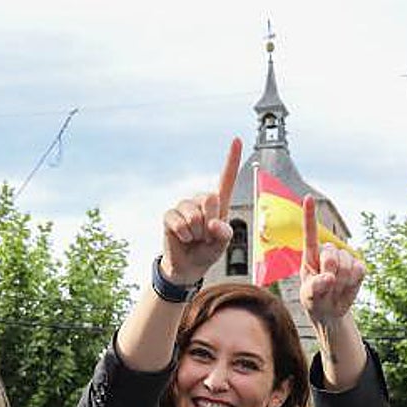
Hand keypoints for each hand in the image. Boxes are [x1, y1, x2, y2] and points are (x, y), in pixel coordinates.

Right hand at [160, 138, 242, 284]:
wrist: (188, 266)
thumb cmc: (207, 251)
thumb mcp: (222, 245)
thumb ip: (224, 234)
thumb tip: (213, 224)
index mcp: (219, 204)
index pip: (226, 180)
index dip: (232, 160)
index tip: (237, 140)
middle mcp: (201, 201)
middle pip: (210, 198)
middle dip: (209, 223)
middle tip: (205, 236)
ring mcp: (184, 207)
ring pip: (194, 214)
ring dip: (196, 233)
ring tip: (194, 238)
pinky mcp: (170, 215)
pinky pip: (178, 223)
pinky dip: (183, 235)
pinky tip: (183, 238)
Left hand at [299, 195, 364, 324]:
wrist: (329, 310)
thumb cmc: (314, 300)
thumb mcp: (308, 296)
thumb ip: (314, 287)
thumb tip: (328, 277)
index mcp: (310, 256)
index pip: (310, 234)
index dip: (310, 215)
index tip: (308, 198)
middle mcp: (328, 252)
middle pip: (331, 254)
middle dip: (329, 271)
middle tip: (326, 285)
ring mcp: (345, 258)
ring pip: (346, 263)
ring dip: (341, 281)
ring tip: (334, 288)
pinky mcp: (359, 267)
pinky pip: (359, 271)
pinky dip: (353, 282)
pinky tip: (346, 287)